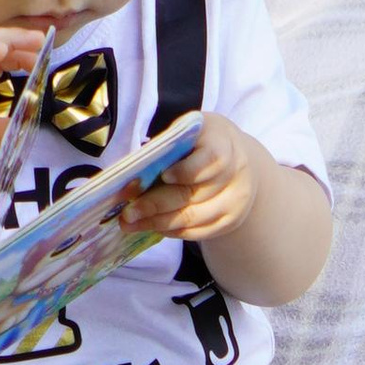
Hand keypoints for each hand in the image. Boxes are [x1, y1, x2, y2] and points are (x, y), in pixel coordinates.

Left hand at [117, 109, 258, 244]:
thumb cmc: (200, 143)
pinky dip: (172, 231)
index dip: (187, 170)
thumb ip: (165, 149)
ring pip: (193, 218)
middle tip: (128, 212)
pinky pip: (198, 232)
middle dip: (156, 204)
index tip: (163, 175)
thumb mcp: (187, 133)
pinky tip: (152, 227)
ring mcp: (235, 200)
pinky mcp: (230, 220)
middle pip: (193, 194)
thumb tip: (133, 176)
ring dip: (158, 223)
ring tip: (131, 224)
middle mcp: (235, 172)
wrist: (237, 160)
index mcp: (222, 142)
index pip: (210, 159)